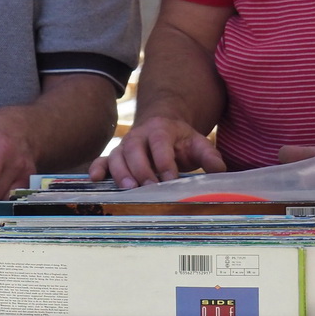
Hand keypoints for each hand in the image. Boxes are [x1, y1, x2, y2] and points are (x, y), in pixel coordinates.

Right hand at [90, 116, 224, 188]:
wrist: (161, 125)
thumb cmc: (180, 140)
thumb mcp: (198, 143)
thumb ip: (209, 156)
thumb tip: (220, 171)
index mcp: (161, 130)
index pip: (160, 144)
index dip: (164, 161)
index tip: (171, 180)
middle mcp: (139, 136)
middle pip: (135, 150)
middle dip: (141, 169)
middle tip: (149, 188)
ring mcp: (124, 145)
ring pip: (117, 156)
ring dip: (121, 173)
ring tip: (129, 189)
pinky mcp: (115, 155)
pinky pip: (102, 160)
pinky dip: (97, 168)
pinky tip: (94, 179)